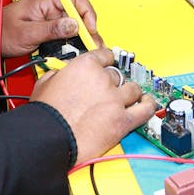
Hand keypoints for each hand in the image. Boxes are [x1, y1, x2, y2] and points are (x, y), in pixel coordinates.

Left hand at [0, 0, 102, 57]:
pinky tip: (79, 49)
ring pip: (76, 23)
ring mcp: (52, 16)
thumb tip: (74, 25)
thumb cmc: (4, 32)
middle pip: (79, 12)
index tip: (90, 30)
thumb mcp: (28, 33)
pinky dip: (75, 40)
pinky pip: (68, 31)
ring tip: (90, 49)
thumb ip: (51, 29)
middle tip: (95, 44)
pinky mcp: (51, 26)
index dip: (87, 13)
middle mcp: (52, 5)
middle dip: (89, 28)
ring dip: (84, 35)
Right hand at [32, 49, 155, 162]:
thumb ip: (59, 73)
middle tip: (108, 91)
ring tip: (128, 97)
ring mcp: (115, 100)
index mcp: (86, 66)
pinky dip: (148, 106)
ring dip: (131, 93)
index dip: (107, 61)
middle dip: (113, 83)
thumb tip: (62, 74)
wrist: (48, 139)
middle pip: (118, 75)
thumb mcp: (45, 83)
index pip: (106, 55)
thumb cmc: (45, 116)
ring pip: (134, 89)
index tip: (108, 65)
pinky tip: (147, 104)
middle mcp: (104, 79)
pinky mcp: (122, 120)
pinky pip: (145, 110)